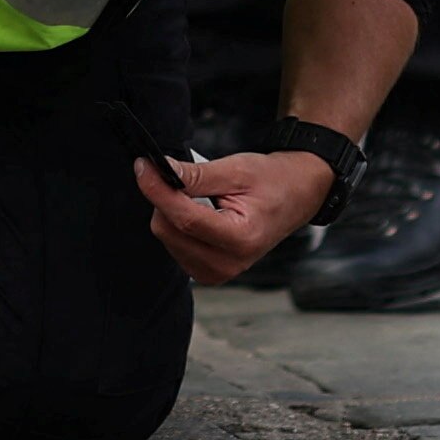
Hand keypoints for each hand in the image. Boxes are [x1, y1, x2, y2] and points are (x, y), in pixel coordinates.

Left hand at [137, 146, 337, 283]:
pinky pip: (174, 246)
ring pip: (168, 238)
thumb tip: (158, 170)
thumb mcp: (237, 170)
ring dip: (172, 212)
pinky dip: (178, 225)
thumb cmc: (272, 182)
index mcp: (241, 239)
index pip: (184, 218)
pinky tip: (201, 214)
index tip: (143, 166)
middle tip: (183, 177)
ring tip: (203, 199)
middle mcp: (228, 264)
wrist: (295, 197)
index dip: (158, 190)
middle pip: (170, 231)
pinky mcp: (208, 274)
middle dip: (166, 199)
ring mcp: (217, 273)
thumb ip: (196, 175)